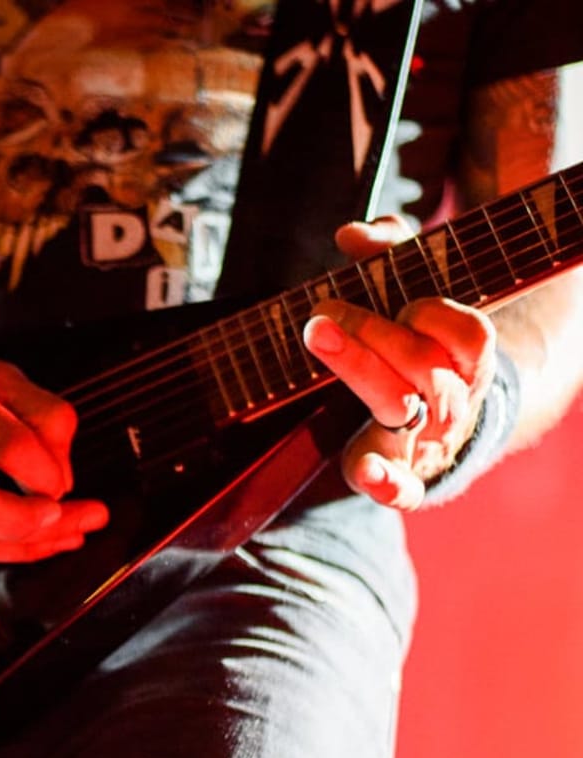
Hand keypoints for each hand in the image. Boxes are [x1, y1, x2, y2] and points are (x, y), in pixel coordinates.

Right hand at [0, 333, 108, 562]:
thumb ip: (40, 412)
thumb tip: (61, 476)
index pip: (7, 445)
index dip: (47, 470)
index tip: (64, 476)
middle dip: (29, 521)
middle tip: (69, 515)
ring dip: (33, 545)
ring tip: (77, 533)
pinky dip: (12, 550)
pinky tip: (46, 540)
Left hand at [303, 216, 498, 509]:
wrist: (435, 429)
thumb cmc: (415, 352)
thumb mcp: (410, 297)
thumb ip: (389, 259)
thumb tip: (352, 234)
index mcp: (466, 360)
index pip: (470, 337)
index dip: (434, 313)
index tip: (400, 300)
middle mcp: (452, 402)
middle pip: (425, 370)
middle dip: (373, 335)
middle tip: (322, 313)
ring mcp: (427, 443)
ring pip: (406, 411)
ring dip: (362, 373)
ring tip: (319, 338)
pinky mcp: (402, 479)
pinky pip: (404, 490)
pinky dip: (386, 482)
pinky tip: (363, 471)